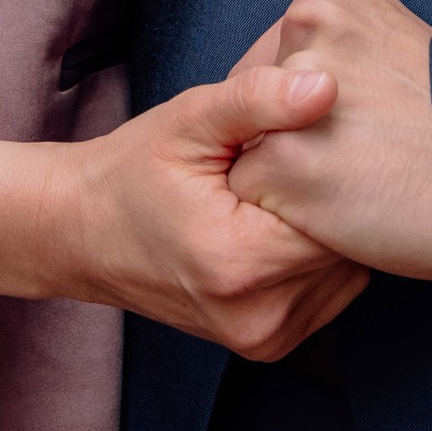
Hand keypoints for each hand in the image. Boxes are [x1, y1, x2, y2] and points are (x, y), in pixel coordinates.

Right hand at [68, 60, 371, 360]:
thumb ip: (258, 99)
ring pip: (344, 269)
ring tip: (284, 193)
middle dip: (332, 197)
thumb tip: (326, 85)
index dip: (334, 166)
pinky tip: (281, 224)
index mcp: (239, 264)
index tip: (312, 138)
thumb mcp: (190, 119)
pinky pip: (328, 291)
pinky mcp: (269, 345)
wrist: (85, 234)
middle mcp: (257, 317)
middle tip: (297, 160)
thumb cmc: (134, 171)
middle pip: (346, 244)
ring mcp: (265, 339)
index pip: (339, 212)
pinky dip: (314, 256)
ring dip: (326, 229)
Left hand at [224, 0, 431, 282]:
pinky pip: (254, 191)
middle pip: (257, 96)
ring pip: (251, 144)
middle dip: (293, 128)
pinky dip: (290, 209)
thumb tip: (273, 92)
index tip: (370, 114)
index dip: (314, 102)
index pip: (279, 56)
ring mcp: (290, 91)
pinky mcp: (285, 159)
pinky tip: (347, 203)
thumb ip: (333, 52)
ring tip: (360, 173)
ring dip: (288, 169)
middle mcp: (304, 24)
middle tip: (368, 145)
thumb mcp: (392, 42)